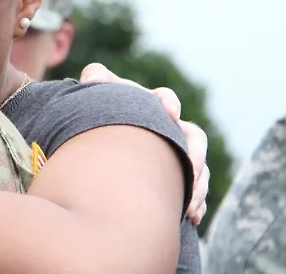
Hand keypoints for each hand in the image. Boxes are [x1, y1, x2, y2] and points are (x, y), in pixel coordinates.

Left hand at [79, 63, 209, 224]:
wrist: (98, 144)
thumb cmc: (97, 113)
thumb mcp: (94, 96)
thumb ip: (95, 79)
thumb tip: (95, 76)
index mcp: (149, 105)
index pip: (164, 99)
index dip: (168, 103)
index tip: (169, 113)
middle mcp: (169, 128)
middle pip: (193, 138)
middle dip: (195, 154)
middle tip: (192, 168)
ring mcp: (175, 154)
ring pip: (197, 168)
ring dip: (198, 184)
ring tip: (191, 203)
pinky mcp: (175, 179)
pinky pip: (192, 190)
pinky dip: (195, 202)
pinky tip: (191, 216)